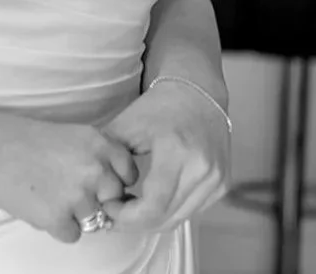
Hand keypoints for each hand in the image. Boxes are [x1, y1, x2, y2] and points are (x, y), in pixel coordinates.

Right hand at [0, 116, 138, 243]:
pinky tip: (38, 204)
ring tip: (47, 192)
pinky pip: (72, 235)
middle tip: (68, 188)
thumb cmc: (23, 140)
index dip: (116, 180)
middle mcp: (94, 168)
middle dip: (98, 200)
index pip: (129, 172)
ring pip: (94, 220)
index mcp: (97, 142)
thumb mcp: (70, 136)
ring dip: (75, 214)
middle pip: (115, 199)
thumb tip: (117, 190)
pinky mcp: (58, 218)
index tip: (100, 180)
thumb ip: (96, 158)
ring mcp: (78, 195)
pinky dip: (56, 226)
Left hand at [101, 81, 229, 234]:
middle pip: (166, 217)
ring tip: (131, 206)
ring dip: (152, 220)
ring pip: (179, 218)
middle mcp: (203, 170)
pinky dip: (169, 211)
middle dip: (136, 222)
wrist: (198, 92)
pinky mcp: (221, 185)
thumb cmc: (160, 106)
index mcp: (178, 152)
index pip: (154, 204)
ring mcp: (216, 180)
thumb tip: (94, 186)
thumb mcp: (127, 124)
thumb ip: (108, 155)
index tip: (109, 208)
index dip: (128, 216)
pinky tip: (152, 200)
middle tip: (115, 213)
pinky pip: (191, 211)